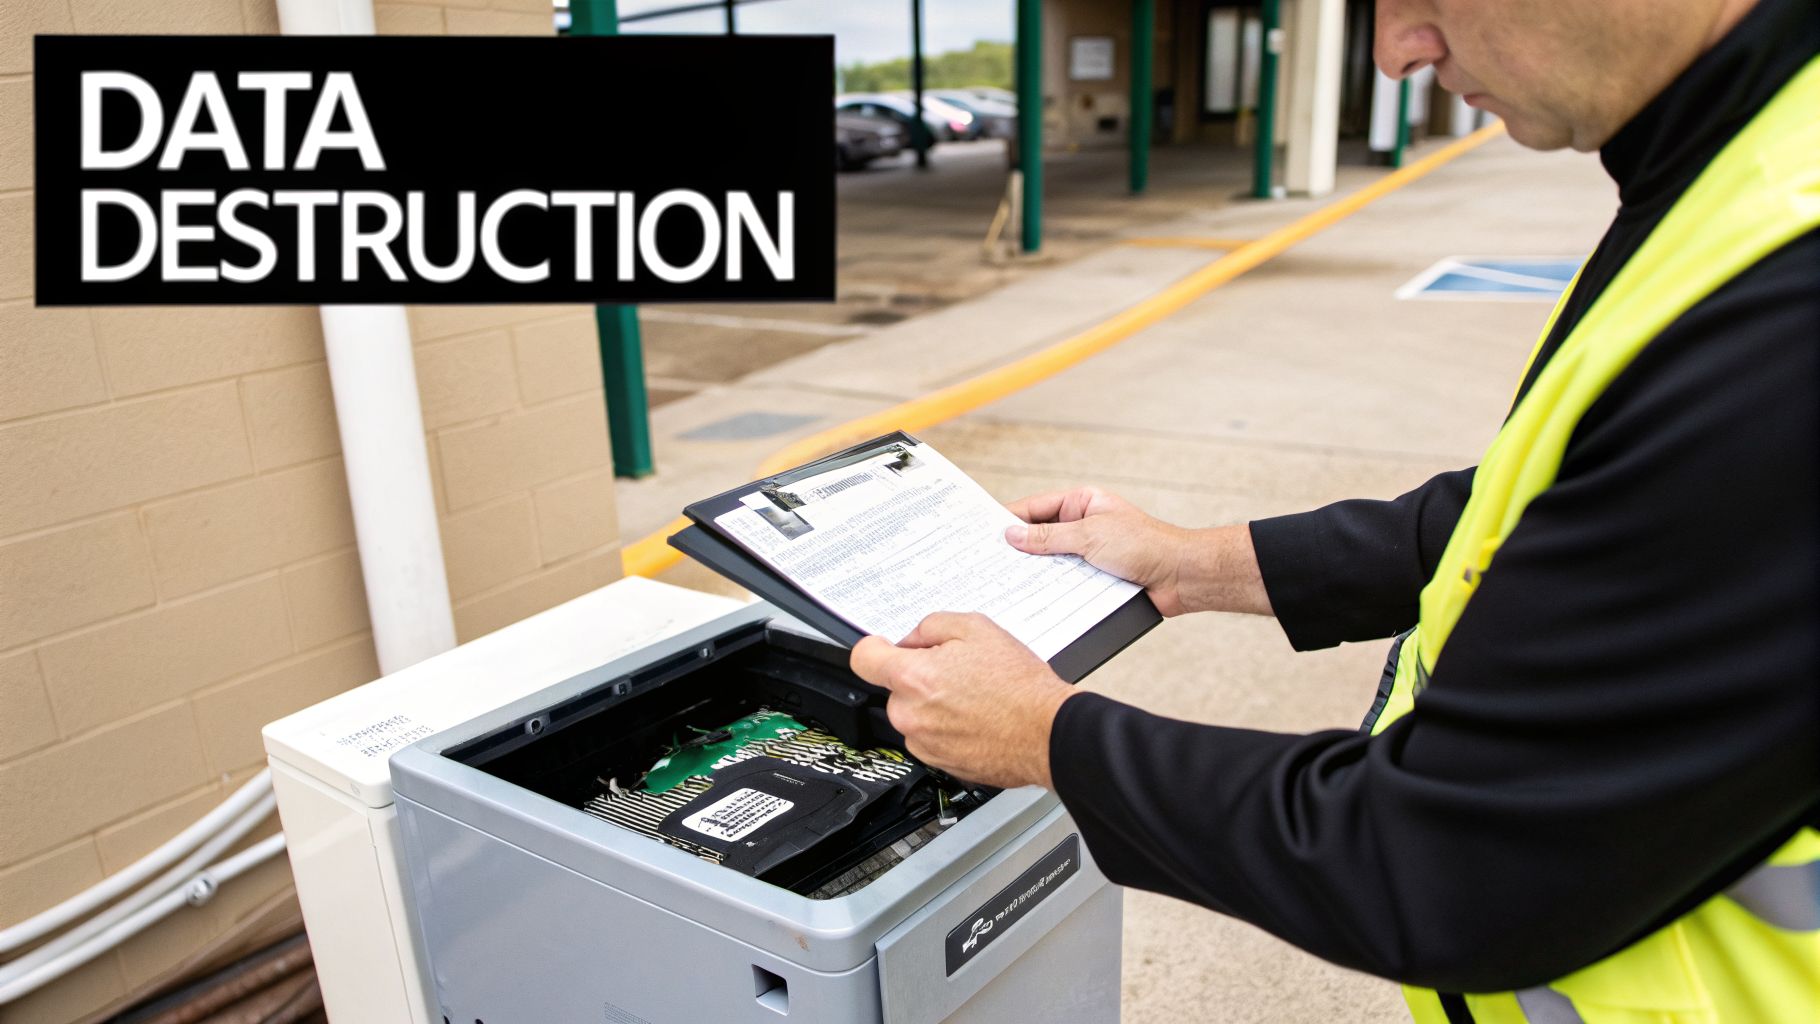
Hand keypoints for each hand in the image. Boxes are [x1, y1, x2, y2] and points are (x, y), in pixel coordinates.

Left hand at [850, 612, 1074, 788]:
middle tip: (958, 672)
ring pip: (915, 715)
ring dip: (934, 705)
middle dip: (919, 677)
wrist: (1048, 733)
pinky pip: (931, 738)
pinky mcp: (940, 763)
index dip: (875, 648)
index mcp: (913, 678)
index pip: (863, 659)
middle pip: (896, 688)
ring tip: (975, 698)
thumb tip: (913, 640)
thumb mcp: (977, 628)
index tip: (884, 649)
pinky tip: (977, 719)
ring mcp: (924, 744)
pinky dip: (947, 729)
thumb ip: (931, 627)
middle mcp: (911, 715)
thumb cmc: (1020, 687)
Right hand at [1005, 486, 1194, 615]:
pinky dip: (1051, 590)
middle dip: (1017, 549)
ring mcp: (1088, 554)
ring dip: (1034, 573)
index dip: (1009, 519)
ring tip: (1003, 582)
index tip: (982, 532)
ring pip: (1051, 563)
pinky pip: (1065, 583)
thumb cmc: (1146, 545)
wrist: (1181, 576)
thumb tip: (1012, 535)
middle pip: (1039, 536)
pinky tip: (1032, 598)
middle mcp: (1083, 526)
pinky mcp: (1094, 579)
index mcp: (1082, 503)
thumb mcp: (1090, 536)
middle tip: (986, 561)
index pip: (1035, 508)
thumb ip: (1048, 538)